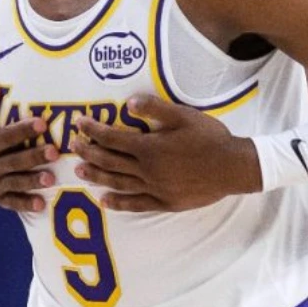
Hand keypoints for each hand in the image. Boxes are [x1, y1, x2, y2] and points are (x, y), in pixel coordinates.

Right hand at [0, 85, 58, 212]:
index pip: (6, 137)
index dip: (23, 130)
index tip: (42, 123)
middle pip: (14, 161)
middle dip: (34, 156)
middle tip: (55, 152)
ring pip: (15, 183)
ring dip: (33, 181)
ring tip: (52, 179)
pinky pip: (11, 202)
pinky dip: (25, 204)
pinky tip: (41, 204)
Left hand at [68, 94, 261, 212]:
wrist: (234, 168)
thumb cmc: (209, 138)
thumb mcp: (183, 116)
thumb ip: (154, 109)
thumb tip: (128, 103)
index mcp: (150, 147)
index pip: (112, 138)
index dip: (93, 130)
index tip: (79, 124)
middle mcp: (147, 170)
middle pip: (110, 161)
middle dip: (89, 152)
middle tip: (73, 146)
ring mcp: (155, 188)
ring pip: (118, 183)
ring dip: (97, 176)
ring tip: (79, 172)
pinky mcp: (164, 202)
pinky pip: (136, 204)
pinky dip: (118, 203)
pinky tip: (104, 201)